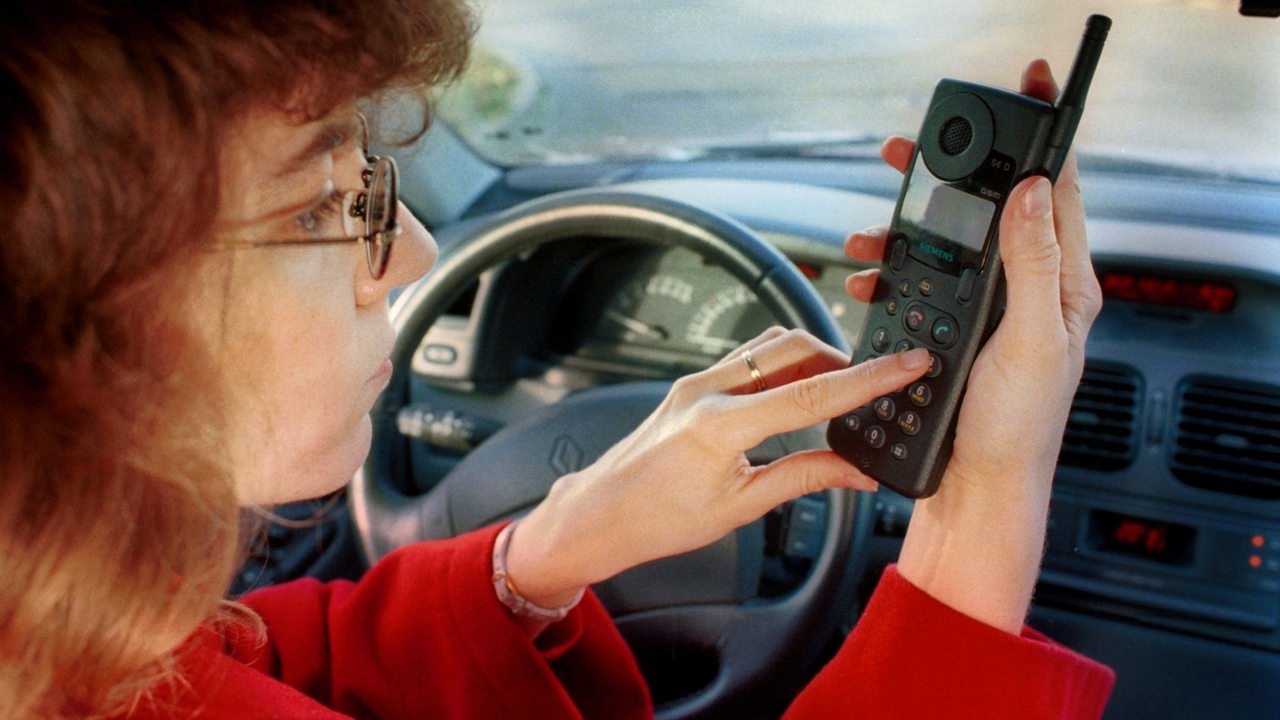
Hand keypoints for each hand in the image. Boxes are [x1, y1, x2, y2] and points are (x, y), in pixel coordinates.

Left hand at [506, 329, 929, 607]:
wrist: (601, 514)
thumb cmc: (658, 518)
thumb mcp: (741, 506)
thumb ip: (805, 478)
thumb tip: (858, 472)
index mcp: (721, 425)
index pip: (814, 392)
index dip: (870, 378)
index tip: (907, 364)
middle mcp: (707, 390)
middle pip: (795, 349)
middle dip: (842, 360)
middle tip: (873, 386)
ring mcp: (696, 382)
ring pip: (770, 346)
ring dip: (811, 359)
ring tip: (838, 392)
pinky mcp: (692, 385)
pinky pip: (747, 359)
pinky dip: (781, 367)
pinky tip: (797, 393)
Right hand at [844, 59, 1102, 631]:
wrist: (973, 492)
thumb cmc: (1013, 431)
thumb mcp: (1030, 342)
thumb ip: (1031, 265)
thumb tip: (1032, 192)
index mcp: (1061, 289)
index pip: (1058, 197)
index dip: (1039, 145)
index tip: (1020, 101)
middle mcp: (1025, 295)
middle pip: (993, 212)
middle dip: (951, 180)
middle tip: (911, 155)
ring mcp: (985, 315)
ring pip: (946, 247)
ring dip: (906, 233)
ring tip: (870, 233)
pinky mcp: (950, 335)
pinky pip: (918, 285)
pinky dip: (889, 274)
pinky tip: (867, 278)